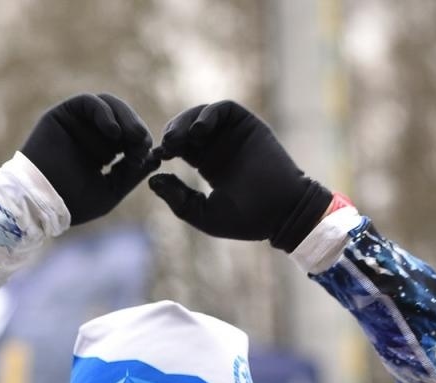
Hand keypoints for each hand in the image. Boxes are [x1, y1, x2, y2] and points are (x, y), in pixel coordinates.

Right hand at [20, 93, 157, 225]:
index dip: (141, 142)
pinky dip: (104, 112)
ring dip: (125, 118)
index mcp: (101, 153)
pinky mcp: (63, 114)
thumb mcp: (111, 190)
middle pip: (121, 118)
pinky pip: (89, 102)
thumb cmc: (73, 202)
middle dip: (136, 129)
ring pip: (108, 106)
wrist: (41, 201)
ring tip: (132, 137)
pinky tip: (113, 132)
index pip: (128, 137)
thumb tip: (156, 158)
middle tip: (143, 142)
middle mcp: (89, 136)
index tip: (146, 156)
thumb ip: (132, 174)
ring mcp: (75, 124)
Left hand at [147, 100, 334, 251]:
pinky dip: (208, 114)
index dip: (165, 149)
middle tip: (164, 146)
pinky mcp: (248, 125)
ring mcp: (234, 134)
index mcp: (209, 165)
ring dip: (185, 122)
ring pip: (201, 115)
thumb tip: (152, 180)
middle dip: (172, 133)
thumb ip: (178, 198)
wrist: (282, 212)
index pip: (180, 147)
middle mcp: (220, 146)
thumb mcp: (203, 214)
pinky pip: (223, 109)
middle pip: (187, 128)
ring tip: (177, 139)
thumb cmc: (246, 220)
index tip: (156, 159)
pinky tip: (198, 131)